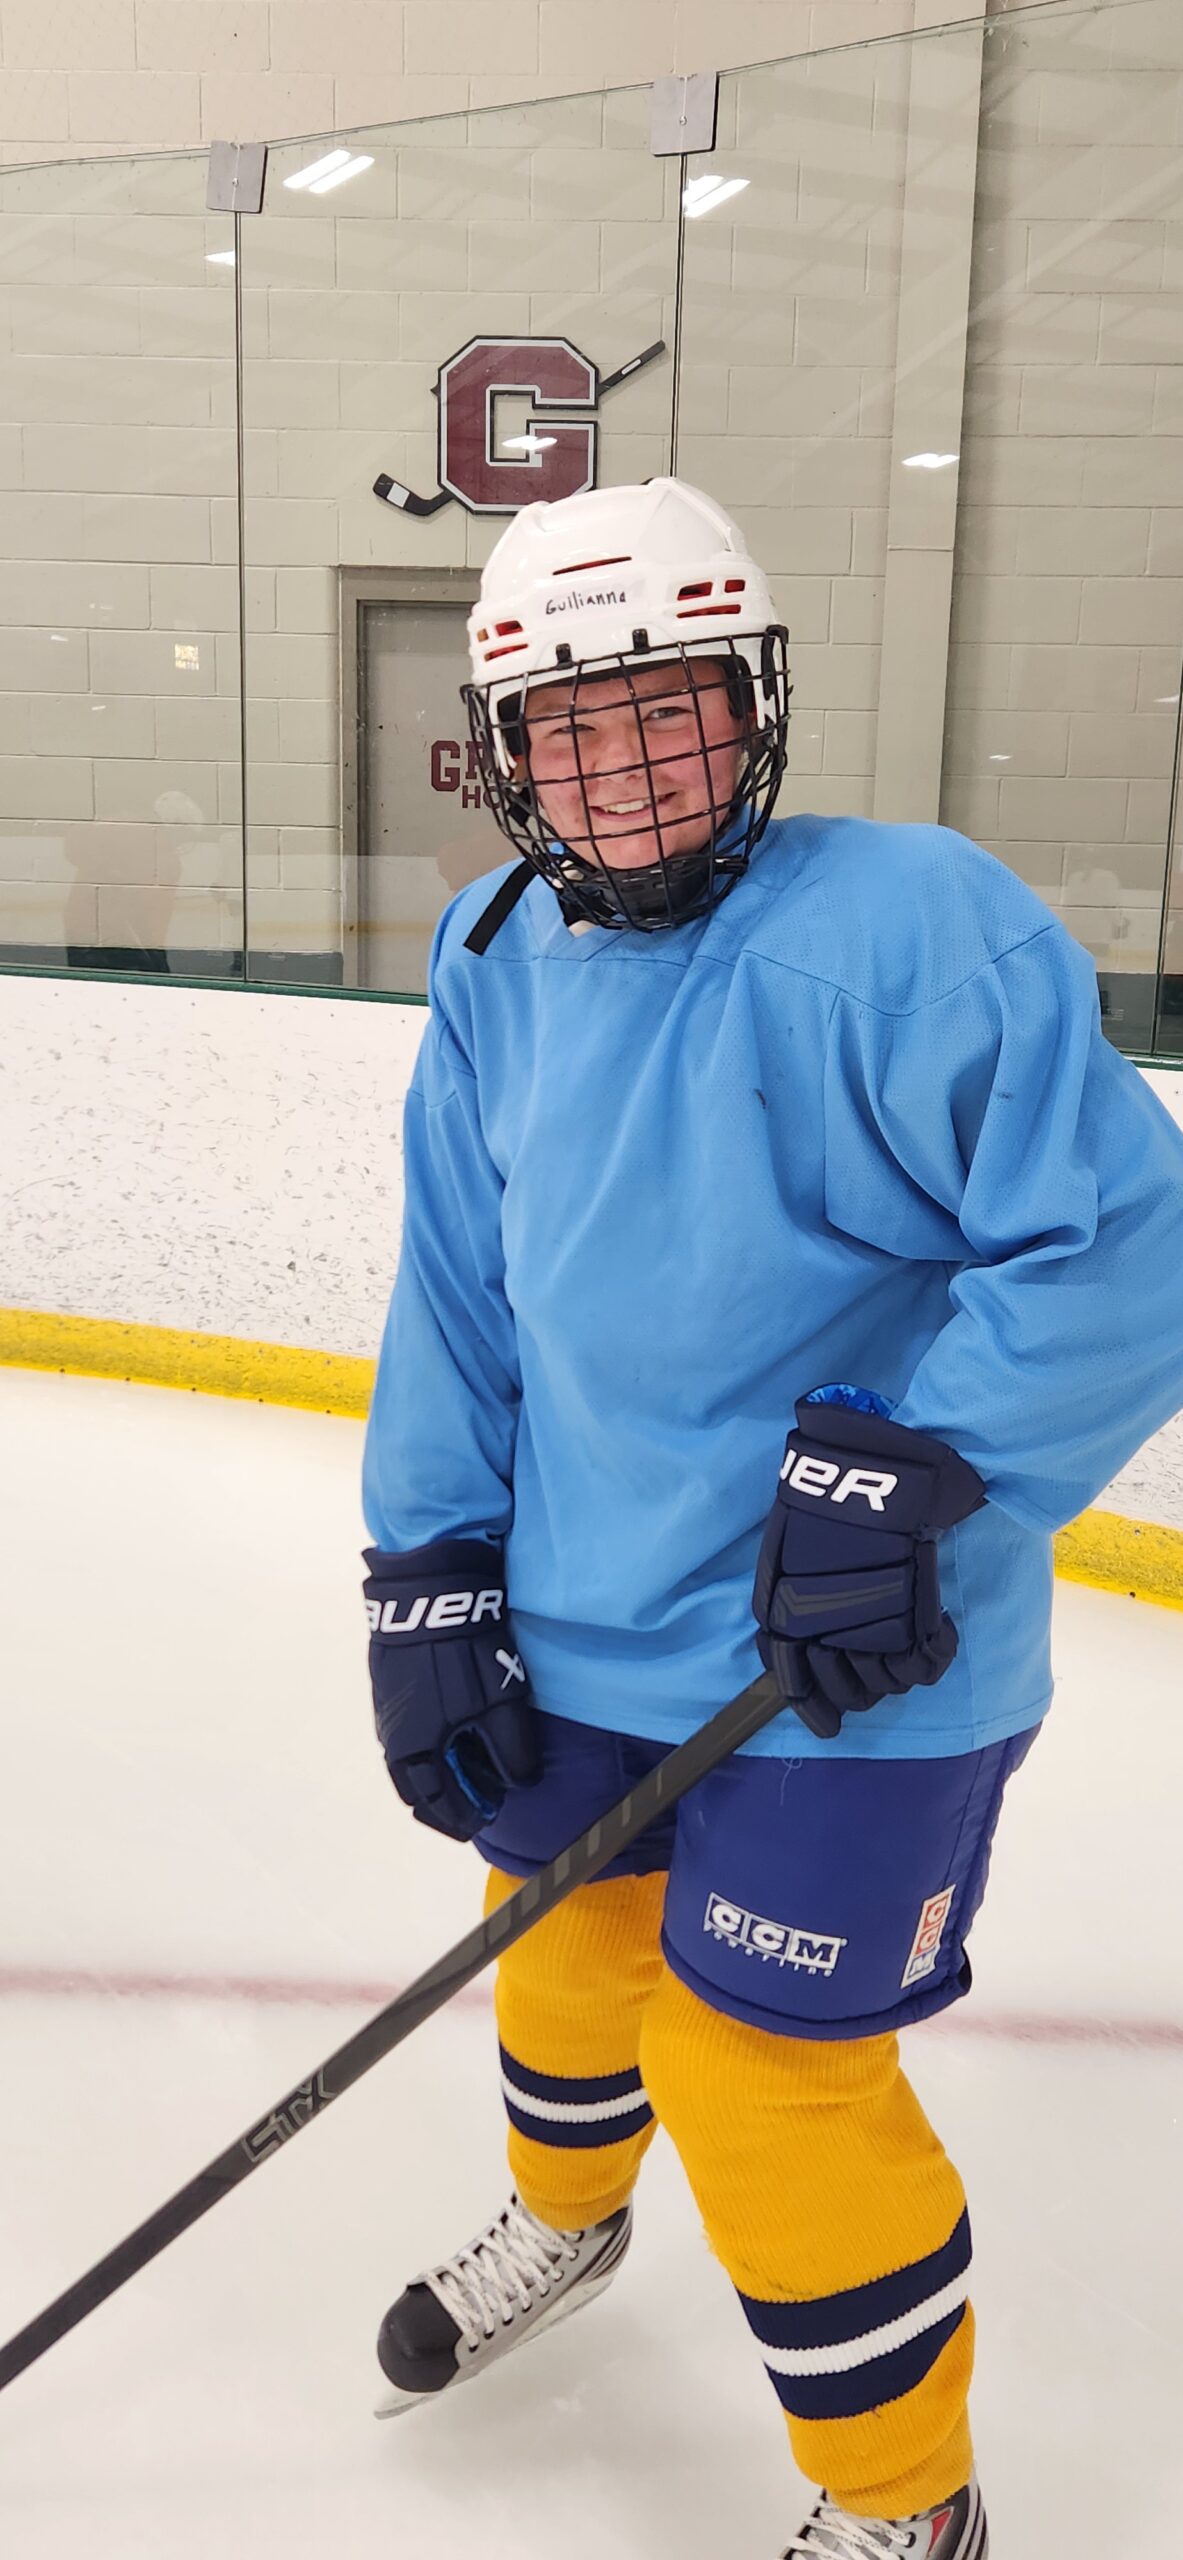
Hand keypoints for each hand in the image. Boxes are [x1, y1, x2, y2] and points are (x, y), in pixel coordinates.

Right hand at [363, 1538, 541, 1840]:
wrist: (430, 1594)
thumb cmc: (467, 1656)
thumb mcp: (502, 1706)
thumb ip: (511, 1753)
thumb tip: (519, 1784)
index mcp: (416, 1751)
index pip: (436, 1803)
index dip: (462, 1817)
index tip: (482, 1821)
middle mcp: (394, 1737)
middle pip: (414, 1788)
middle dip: (442, 1802)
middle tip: (468, 1807)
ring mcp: (387, 1710)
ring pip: (406, 1761)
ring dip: (432, 1773)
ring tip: (460, 1772)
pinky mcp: (389, 1686)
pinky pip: (404, 1734)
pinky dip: (424, 1747)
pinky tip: (445, 1736)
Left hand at [753, 1393, 985, 1739]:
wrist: (874, 1473)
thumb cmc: (824, 1507)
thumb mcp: (785, 1555)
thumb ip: (784, 1606)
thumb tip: (788, 1657)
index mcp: (785, 1618)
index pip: (795, 1685)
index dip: (813, 1708)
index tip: (827, 1722)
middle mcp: (825, 1635)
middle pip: (849, 1693)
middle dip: (858, 1686)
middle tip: (870, 1658)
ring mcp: (871, 1632)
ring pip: (887, 1685)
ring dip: (894, 1671)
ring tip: (901, 1637)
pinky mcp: (914, 1623)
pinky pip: (925, 1667)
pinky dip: (936, 1652)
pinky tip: (938, 1630)